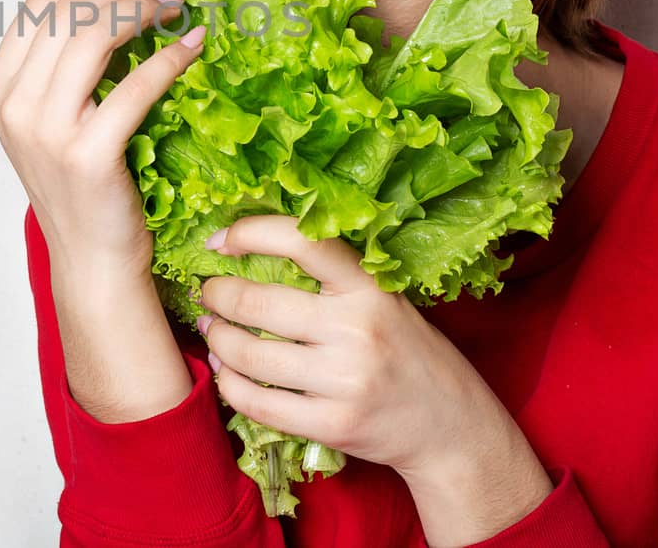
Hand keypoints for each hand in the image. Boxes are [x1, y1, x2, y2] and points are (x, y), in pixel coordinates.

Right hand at [0, 0, 205, 280]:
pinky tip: (192, 47)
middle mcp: (13, 107)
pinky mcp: (87, 155)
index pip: (38, 5)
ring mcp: (46, 132)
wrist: (91, 259)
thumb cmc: (80, 184)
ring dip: (142, 10)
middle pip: (67, 12)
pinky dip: (168, 58)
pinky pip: (134, 86)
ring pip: (93, 36)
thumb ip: (57, 50)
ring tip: (177, 8)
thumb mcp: (53, 112)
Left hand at [195, 215, 551, 541]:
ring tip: (212, 330)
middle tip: (206, 292)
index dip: (250, 232)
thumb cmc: (407, 352)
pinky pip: (258, 404)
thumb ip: (332, 280)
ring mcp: (344, 381)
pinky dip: (230, 385)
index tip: (219, 241)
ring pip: (250, 357)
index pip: (302, 240)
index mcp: (370, 288)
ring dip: (217, 339)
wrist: (451, 426)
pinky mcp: (332, 425)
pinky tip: (226, 372)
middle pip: (258, 303)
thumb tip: (250, 252)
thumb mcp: (383, 300)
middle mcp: (357, 330)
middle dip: (217, 295)